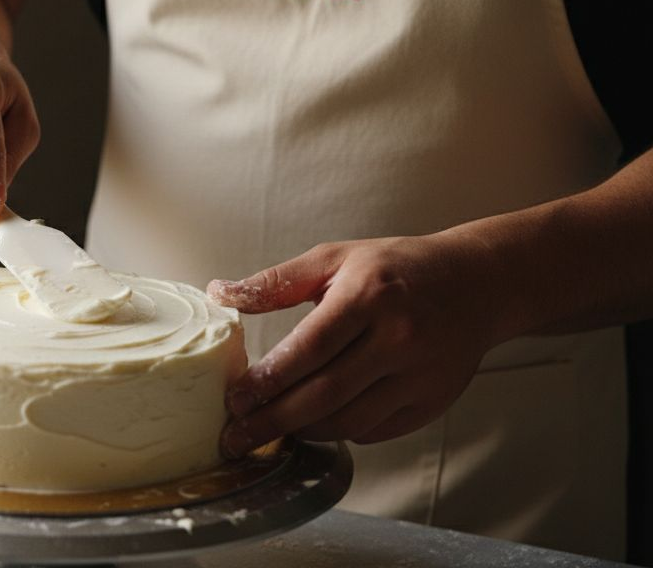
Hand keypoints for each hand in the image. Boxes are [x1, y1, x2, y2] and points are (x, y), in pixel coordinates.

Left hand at [207, 233, 508, 457]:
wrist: (477, 283)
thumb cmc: (396, 268)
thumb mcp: (334, 259)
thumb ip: (275, 282)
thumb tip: (218, 293)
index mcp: (369, 297)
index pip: (309, 348)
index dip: (268, 379)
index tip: (235, 399)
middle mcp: (398, 338)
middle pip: (326, 394)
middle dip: (274, 420)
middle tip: (236, 435)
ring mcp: (420, 375)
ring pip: (349, 420)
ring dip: (303, 430)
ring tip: (271, 431)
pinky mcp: (433, 401)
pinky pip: (375, 430)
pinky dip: (341, 431)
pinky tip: (316, 424)